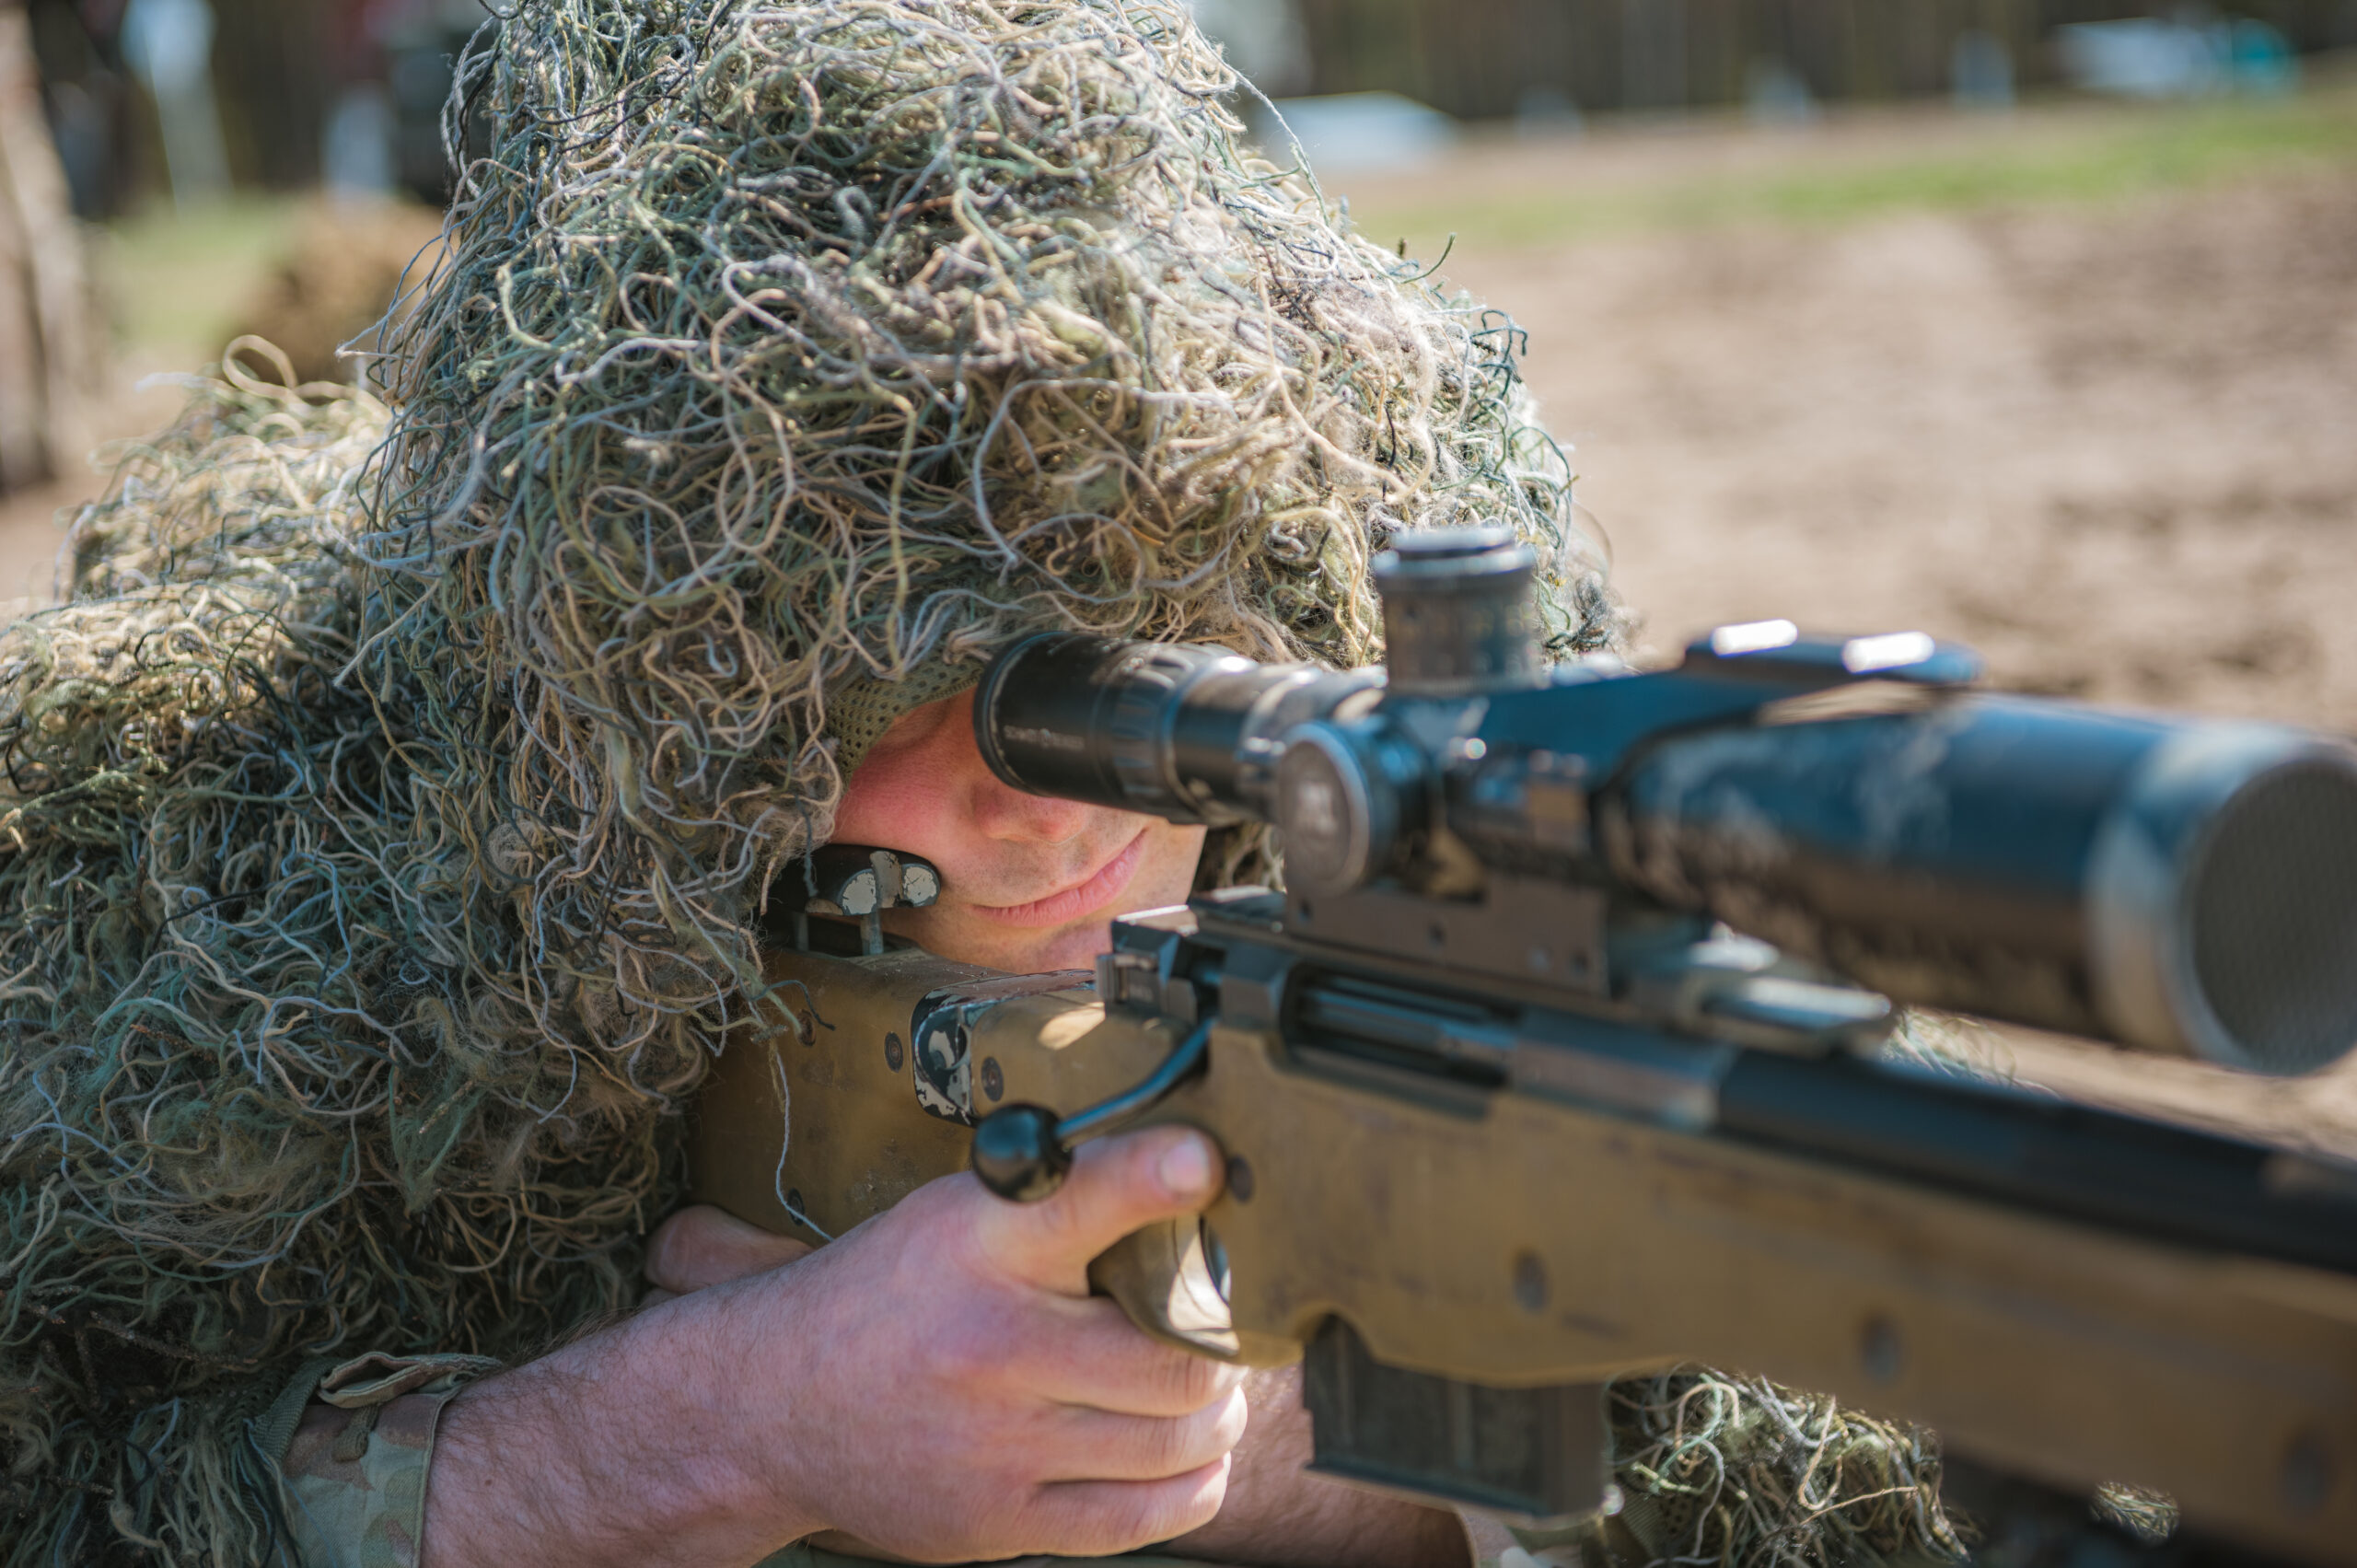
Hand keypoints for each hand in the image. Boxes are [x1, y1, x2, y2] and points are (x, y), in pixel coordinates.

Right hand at [425, 1126, 1244, 1567]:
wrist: (770, 1406)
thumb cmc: (890, 1295)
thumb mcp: (958, 1215)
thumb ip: (1067, 1195)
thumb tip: (1198, 1176)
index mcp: (976, 1244)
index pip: (1080, 1198)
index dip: (1152, 1173)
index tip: (1202, 1162)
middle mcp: (990, 1344)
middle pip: (1175, 1355)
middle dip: (1221, 1345)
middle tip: (1225, 1328)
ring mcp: (996, 1444)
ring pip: (1175, 1439)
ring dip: (1217, 1414)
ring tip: (1210, 1390)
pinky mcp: (997, 1520)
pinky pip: (1139, 1517)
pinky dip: (1192, 1484)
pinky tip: (1192, 1457)